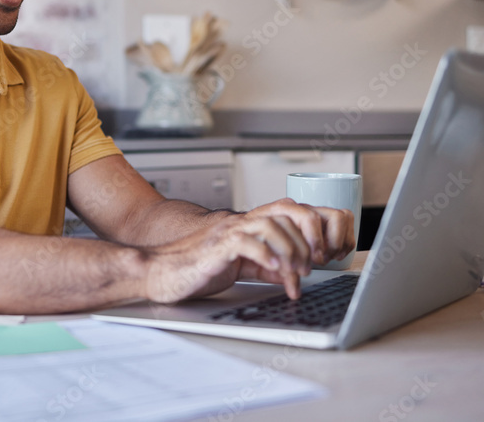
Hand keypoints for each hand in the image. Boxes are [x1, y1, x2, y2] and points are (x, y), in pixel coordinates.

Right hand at [142, 199, 354, 302]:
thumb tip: (294, 274)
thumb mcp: (242, 264)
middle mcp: (242, 222)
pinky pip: (246, 242)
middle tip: (311, 266)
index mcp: (251, 224)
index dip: (312, 228)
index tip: (320, 255)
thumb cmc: (198, 267)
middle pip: (287, 212)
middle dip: (307, 239)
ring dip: (290, 250)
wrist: (163, 272)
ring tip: (294, 272)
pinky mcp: (217, 247)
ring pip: (271, 224)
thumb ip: (267, 263)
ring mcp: (229, 232)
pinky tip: (274, 271)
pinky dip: (266, 256)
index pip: (291, 209)